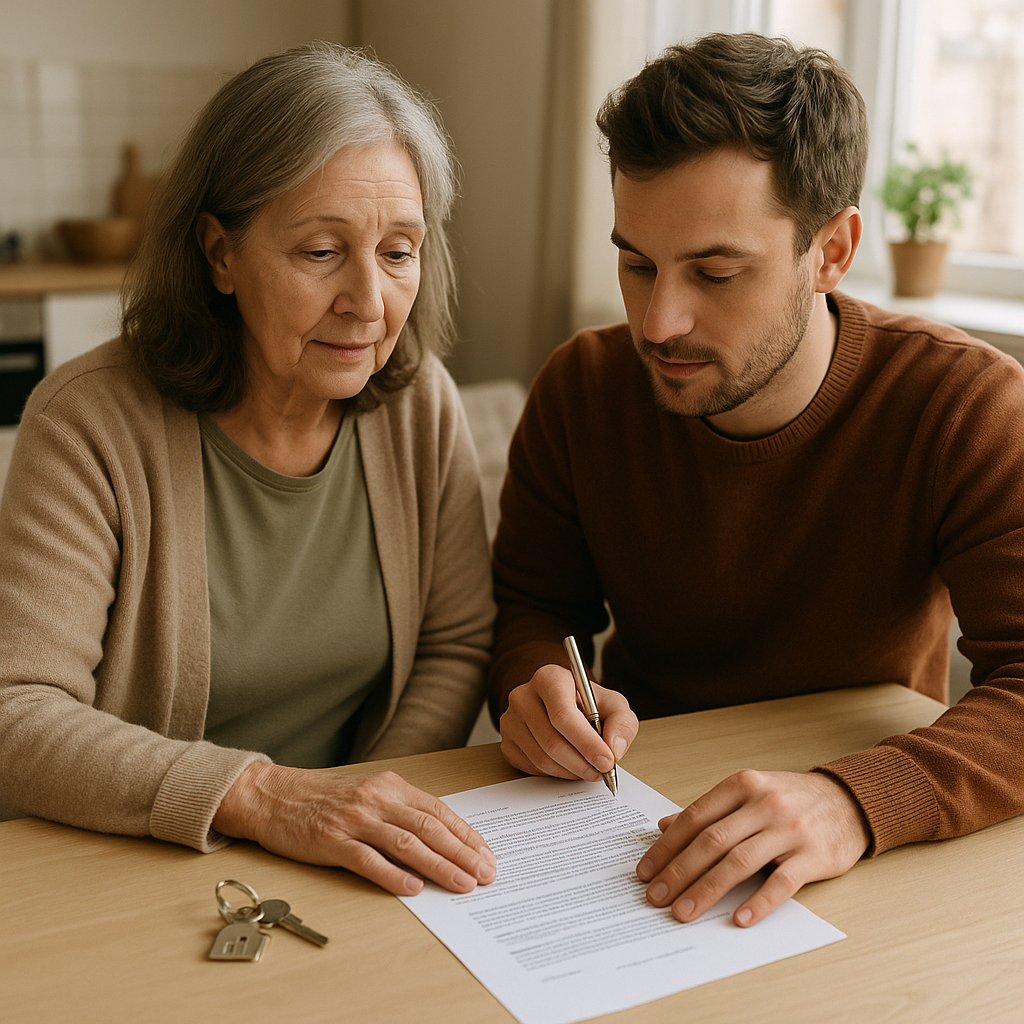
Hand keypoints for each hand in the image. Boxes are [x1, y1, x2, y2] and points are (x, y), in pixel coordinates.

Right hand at [213, 763, 496, 895]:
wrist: (273, 795)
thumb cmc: (323, 796)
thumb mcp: (368, 791)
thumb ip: (400, 809)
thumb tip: (440, 838)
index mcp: (390, 785)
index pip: (438, 811)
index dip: (466, 834)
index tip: (487, 853)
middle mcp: (377, 799)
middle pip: (430, 828)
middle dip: (463, 853)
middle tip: (486, 873)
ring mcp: (355, 819)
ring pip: (407, 844)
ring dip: (439, 866)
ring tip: (462, 883)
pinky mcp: (332, 841)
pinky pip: (368, 860)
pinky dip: (394, 875)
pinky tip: (413, 888)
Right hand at [499, 663, 637, 780]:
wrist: (566, 706)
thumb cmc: (589, 704)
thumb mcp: (613, 704)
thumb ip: (622, 722)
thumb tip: (614, 748)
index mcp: (548, 678)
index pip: (563, 715)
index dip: (586, 742)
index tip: (606, 760)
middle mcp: (523, 696)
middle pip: (551, 740)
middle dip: (581, 762)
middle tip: (602, 771)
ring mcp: (511, 721)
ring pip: (542, 758)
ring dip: (571, 771)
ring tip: (589, 769)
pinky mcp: (507, 743)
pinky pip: (532, 768)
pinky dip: (556, 773)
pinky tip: (570, 765)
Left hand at [636, 770, 869, 926]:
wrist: (849, 800)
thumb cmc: (791, 799)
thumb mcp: (748, 793)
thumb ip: (709, 811)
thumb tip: (664, 827)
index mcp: (741, 785)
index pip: (694, 818)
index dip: (666, 847)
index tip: (645, 871)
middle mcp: (763, 804)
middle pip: (711, 842)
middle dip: (678, 872)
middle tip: (656, 897)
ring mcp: (789, 830)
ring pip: (739, 862)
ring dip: (707, 890)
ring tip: (684, 912)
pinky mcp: (813, 856)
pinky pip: (781, 882)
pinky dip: (758, 902)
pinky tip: (738, 918)